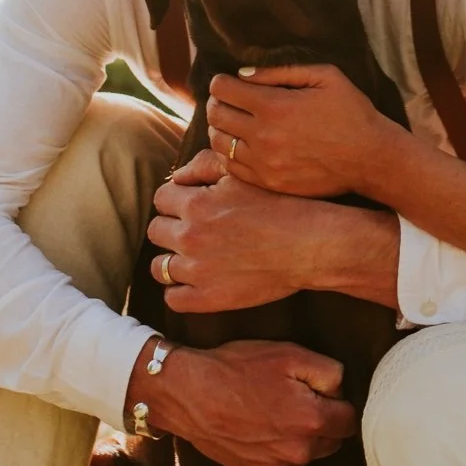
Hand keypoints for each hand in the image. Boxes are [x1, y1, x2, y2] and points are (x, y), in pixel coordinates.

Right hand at [126, 338, 355, 465]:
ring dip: (300, 438)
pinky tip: (258, 427)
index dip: (339, 402)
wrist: (187, 393)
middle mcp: (298, 452)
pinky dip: (275, 449)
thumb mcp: (289, 354)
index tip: (323, 392)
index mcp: (312, 421)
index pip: (350, 420)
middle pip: (331, 441)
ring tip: (274, 411)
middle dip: (323, 422)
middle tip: (298, 398)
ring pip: (305, 455)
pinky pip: (279, 464)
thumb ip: (329, 372)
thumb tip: (342, 389)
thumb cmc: (237, 369)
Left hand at [150, 161, 376, 313]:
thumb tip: (176, 177)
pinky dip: (180, 291)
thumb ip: (204, 166)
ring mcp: (197, 270)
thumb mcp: (242, 174)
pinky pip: (173, 298)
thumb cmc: (281, 205)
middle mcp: (190, 236)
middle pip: (156, 231)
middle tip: (194, 231)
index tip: (191, 206)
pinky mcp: (208, 298)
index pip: (161, 199)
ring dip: (172, 260)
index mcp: (196, 203)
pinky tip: (195, 281)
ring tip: (193, 257)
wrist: (309, 245)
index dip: (175, 201)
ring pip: (159, 267)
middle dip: (172, 228)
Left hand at [206, 63, 401, 200]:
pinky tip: (242, 145)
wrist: (370, 158)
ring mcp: (264, 163)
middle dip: (217, 103)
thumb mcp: (325, 77)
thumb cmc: (351, 112)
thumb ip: (281, 72)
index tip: (228, 82)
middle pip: (215, 115)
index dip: (222, 82)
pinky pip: (231, 167)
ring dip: (220, 129)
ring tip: (233, 123)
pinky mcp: (269, 183)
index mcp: (275, 106)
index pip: (223, 90)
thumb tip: (243, 74)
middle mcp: (263, 136)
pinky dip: (229, 153)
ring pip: (218, 143)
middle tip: (228, 100)